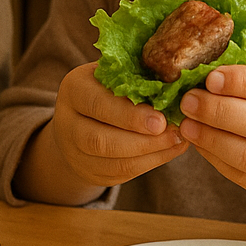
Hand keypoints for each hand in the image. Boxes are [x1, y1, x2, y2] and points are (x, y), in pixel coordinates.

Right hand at [49, 62, 187, 188]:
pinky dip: (151, 163)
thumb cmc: (107, 86)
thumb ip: (135, 72)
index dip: (128, 114)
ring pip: (114, 162)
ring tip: (177, 140)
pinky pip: (123, 173)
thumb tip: (173, 76)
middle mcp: (68, 122)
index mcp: (74, 89)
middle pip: (100, 140)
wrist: (82, 116)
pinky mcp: (91, 171)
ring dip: (151, 153)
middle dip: (142, 140)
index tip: (160, 119)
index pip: (97, 104)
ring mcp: (76, 152)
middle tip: (174, 133)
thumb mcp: (113, 72)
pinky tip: (170, 149)